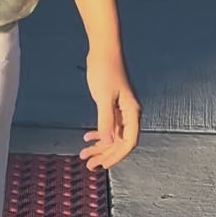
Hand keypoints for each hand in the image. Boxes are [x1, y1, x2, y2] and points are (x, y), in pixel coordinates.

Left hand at [81, 49, 140, 171]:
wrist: (103, 51)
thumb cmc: (106, 70)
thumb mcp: (103, 98)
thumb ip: (105, 121)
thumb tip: (106, 142)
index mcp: (132, 112)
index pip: (128, 142)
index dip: (116, 156)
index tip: (102, 165)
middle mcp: (129, 113)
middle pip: (119, 142)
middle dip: (105, 155)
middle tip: (88, 165)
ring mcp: (121, 110)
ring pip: (112, 136)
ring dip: (99, 147)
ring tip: (83, 155)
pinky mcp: (112, 105)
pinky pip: (107, 126)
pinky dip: (98, 134)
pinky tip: (86, 137)